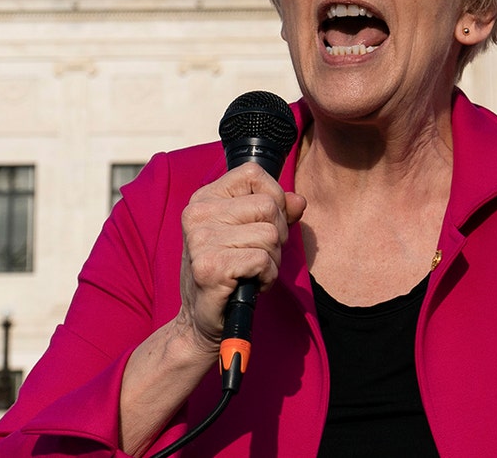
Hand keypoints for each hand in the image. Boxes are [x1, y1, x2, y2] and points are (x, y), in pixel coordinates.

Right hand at [175, 163, 306, 353]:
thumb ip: (278, 212)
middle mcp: (197, 214)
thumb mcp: (251, 234)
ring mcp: (200, 240)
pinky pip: (263, 260)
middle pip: (269, 206)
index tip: (265, 223)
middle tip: (259, 256)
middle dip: (278, 235)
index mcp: (204, 199)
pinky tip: (251, 284)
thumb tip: (299, 200)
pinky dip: (267, 276)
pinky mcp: (210, 267)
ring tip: (252, 271)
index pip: (254, 174)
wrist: (201, 321)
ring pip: (270, 235)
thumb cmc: (229, 273)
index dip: (274, 197)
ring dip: (272, 259)